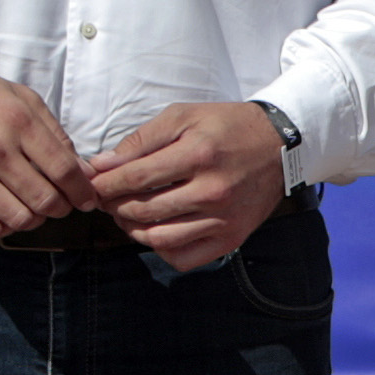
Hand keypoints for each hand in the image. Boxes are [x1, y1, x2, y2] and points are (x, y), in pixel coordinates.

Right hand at [0, 59, 92, 236]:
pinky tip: (7, 212)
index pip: (64, 170)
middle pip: (45, 199)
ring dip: (35, 219)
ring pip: (20, 218)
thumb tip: (83, 170)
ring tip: (34, 207)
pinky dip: (5, 227)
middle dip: (62, 207)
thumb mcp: (21, 98)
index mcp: (18, 123)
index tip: (87, 199)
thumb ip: (55, 133)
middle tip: (62, 203)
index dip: (82, 191)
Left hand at [88, 100, 291, 270]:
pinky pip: (185, 257)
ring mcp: (223, 218)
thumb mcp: (183, 117)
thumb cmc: (227, 126)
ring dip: (132, 229)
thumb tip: (102, 165)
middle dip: (113, 206)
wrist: (280, 145)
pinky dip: (162, 249)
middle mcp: (212, 191)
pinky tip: (157, 232)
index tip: (93, 183)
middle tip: (107, 199)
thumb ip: (141, 140)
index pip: (135, 178)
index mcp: (198, 154)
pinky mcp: (232, 237)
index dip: (105, 184)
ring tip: (127, 216)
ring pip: (159, 238)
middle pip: (143, 210)